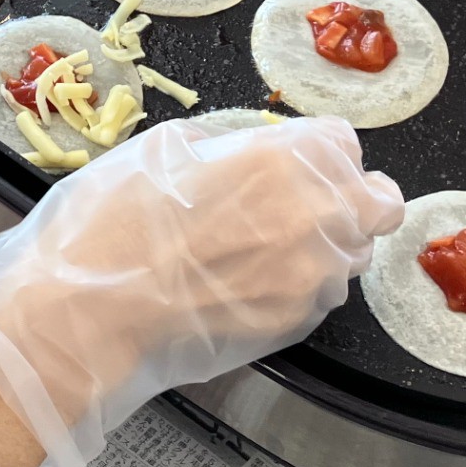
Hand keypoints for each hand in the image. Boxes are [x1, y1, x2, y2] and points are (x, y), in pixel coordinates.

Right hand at [0, 117, 403, 466]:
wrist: (88, 316)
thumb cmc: (106, 225)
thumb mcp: (154, 150)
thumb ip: (221, 143)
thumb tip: (241, 151)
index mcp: (279, 158)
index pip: (342, 142)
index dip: (312, 151)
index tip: (287, 163)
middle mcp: (315, 215)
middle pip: (377, 201)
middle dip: (344, 198)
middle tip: (296, 206)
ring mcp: (313, 276)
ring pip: (355, 252)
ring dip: (325, 245)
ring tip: (263, 249)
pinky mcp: (299, 324)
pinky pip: (322, 296)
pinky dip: (298, 286)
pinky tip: (244, 284)